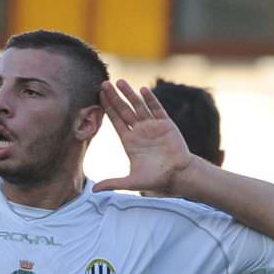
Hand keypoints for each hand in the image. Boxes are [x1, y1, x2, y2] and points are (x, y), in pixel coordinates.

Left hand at [92, 80, 191, 195]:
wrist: (179, 175)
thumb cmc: (156, 179)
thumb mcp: (132, 182)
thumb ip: (114, 183)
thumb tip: (94, 191)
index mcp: (129, 141)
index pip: (116, 121)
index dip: (108, 108)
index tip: (99, 95)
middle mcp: (139, 131)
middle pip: (124, 110)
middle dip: (114, 97)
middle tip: (104, 83)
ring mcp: (152, 126)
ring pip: (138, 106)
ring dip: (130, 94)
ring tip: (120, 82)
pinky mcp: (166, 124)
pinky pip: (157, 109)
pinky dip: (150, 100)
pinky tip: (143, 90)